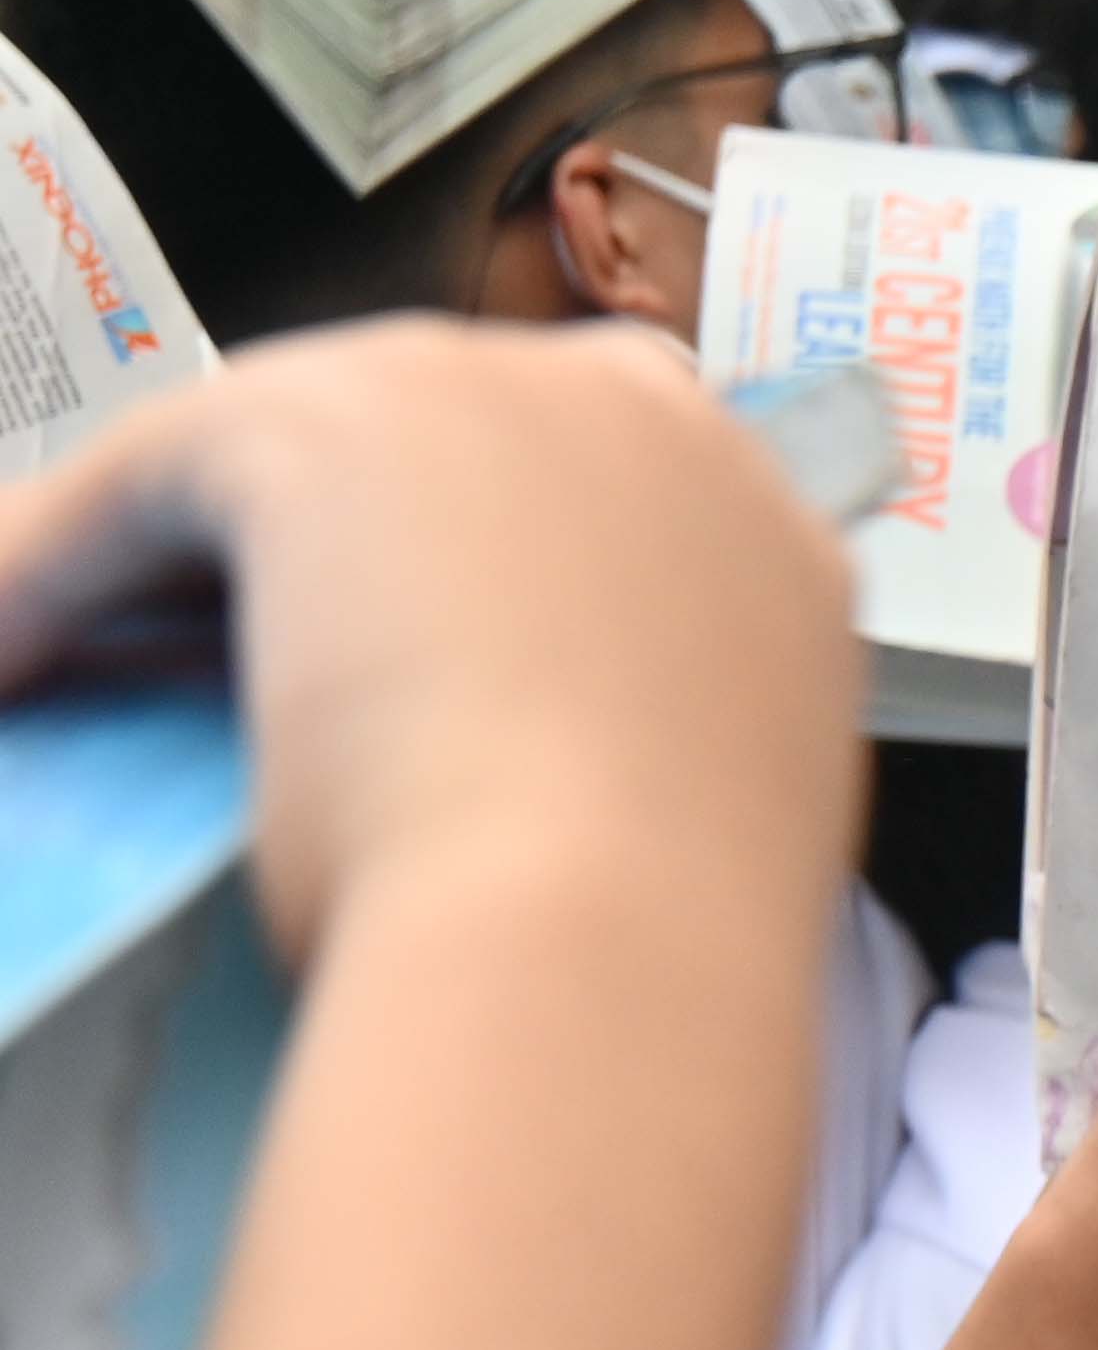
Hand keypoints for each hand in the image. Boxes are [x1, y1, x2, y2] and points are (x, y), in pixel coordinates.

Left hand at [0, 316, 854, 958]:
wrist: (608, 951)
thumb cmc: (662, 944)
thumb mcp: (696, 802)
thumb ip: (646, 724)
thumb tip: (524, 736)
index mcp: (771, 542)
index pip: (621, 490)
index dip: (507, 555)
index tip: (427, 630)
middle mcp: (652, 428)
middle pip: (456, 432)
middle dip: (349, 530)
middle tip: (248, 637)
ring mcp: (486, 399)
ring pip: (295, 447)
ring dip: (197, 552)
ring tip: (93, 650)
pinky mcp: (314, 422)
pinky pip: (154, 483)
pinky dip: (61, 571)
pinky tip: (22, 656)